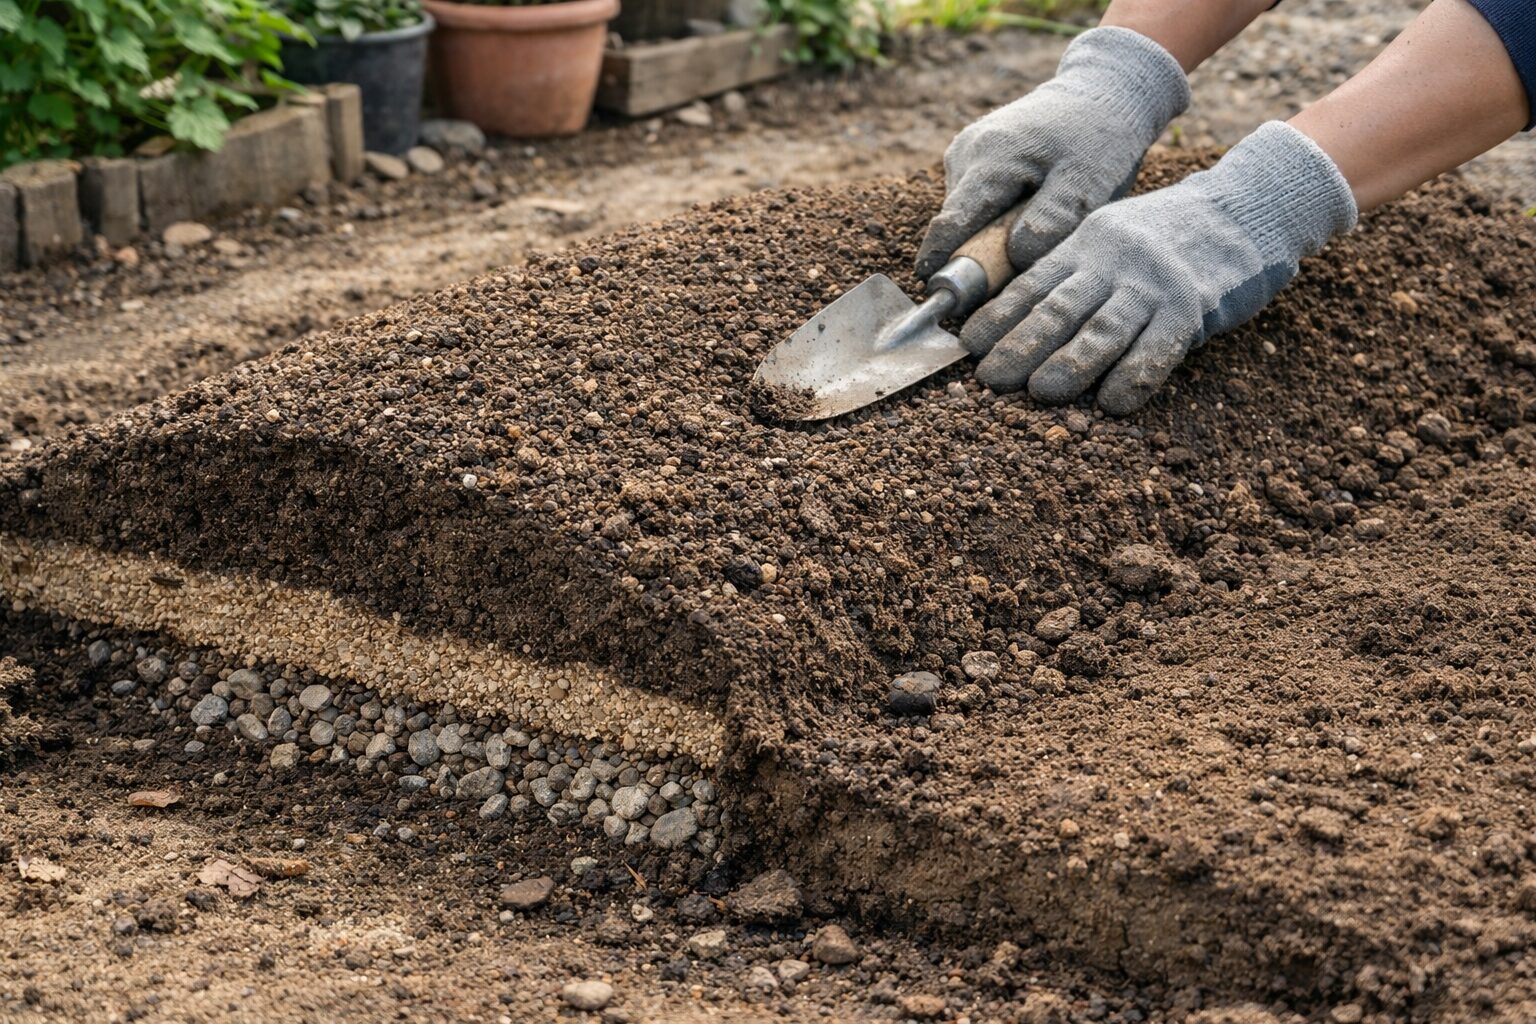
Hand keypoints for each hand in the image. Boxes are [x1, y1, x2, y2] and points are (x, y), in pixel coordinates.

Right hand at [916, 26, 1189, 280]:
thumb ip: (1053, 221)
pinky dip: (995, 217)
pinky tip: (1026, 212)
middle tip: (1018, 271)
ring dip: (991, 234)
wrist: (1102, 93)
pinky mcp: (972, 157)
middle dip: (980, 253)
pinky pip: (975, 202)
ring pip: (966, 215)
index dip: (942, 262)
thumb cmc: (1099, 140)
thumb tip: (1014, 257)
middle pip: (957, 224)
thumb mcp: (1089, 182)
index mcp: (990, 158)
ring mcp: (966, 153)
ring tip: (1033, 231)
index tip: (937, 297)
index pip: (953, 222)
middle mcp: (967, 153)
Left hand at [961, 121, 1357, 413]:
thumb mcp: (1110, 238)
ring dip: (1070, 364)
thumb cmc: (1167, 237)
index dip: (999, 317)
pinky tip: (1114, 403)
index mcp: (1086, 246)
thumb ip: (1072, 273)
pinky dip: (1135, 376)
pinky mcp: (1192, 306)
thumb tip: (1020, 322)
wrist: (1245, 207)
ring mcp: (1152, 284)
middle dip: (1021, 345)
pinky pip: (1159, 348)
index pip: (1032, 284)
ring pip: (1103, 329)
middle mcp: (1113, 263)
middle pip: (1059, 308)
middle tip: (991, 379)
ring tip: (1040, 392)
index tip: (969, 345)